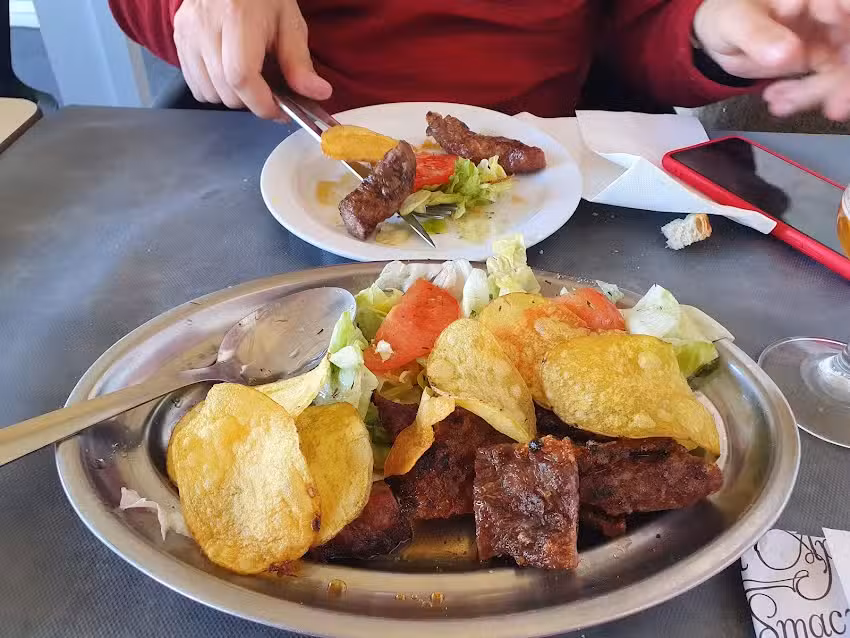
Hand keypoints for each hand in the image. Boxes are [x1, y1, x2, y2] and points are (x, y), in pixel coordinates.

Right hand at [172, 0, 331, 118]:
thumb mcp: (289, 24)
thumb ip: (300, 62)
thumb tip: (319, 94)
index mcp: (237, 17)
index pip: (241, 77)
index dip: (262, 103)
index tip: (280, 110)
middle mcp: (205, 26)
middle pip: (226, 91)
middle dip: (252, 101)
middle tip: (269, 91)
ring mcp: (187, 33)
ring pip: (210, 93)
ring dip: (233, 97)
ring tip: (249, 78)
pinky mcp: (178, 39)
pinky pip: (196, 85)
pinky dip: (215, 90)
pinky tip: (229, 73)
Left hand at [693, 0, 849, 119]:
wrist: (720, 37)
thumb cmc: (729, 17)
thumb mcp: (736, 22)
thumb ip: (759, 35)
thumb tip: (788, 53)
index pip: (846, 8)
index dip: (849, 32)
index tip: (845, 60)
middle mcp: (830, 13)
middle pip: (849, 47)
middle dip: (843, 79)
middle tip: (834, 107)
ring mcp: (828, 38)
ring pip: (841, 69)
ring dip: (818, 92)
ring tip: (780, 104)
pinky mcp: (820, 61)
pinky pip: (824, 84)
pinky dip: (804, 98)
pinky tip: (779, 103)